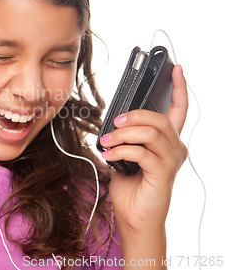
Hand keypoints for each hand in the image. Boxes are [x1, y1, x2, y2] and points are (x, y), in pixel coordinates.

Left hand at [100, 64, 187, 232]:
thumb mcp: (126, 154)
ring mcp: (171, 161)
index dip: (179, 87)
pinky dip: (121, 150)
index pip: (178, 109)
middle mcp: (174, 148)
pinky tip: (109, 155)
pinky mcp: (163, 173)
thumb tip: (114, 120)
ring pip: (150, 132)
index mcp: (166, 141)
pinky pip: (141, 152)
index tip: (175, 69)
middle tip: (113, 122)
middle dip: (134, 115)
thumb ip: (127, 137)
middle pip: (160, 118)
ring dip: (123, 134)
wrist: (134, 216)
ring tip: (106, 141)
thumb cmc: (130, 185)